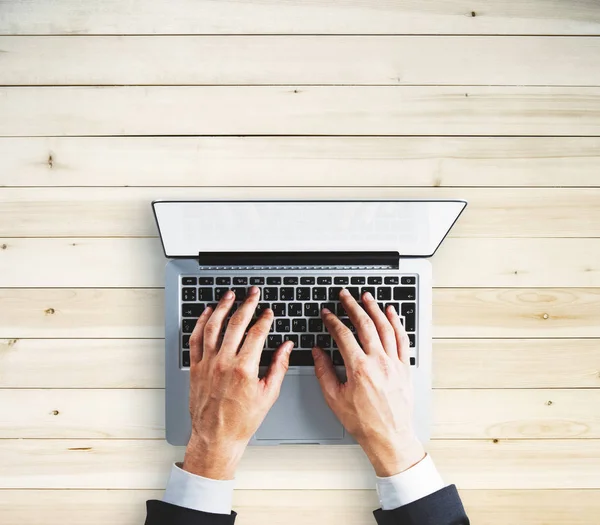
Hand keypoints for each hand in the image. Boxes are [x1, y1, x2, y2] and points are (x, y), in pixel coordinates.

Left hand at [183, 286, 292, 479]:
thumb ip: (279, 366)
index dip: (264, 318)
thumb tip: (287, 346)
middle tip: (253, 293)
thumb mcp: (269, 394)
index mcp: (245, 369)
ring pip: (213, 326)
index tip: (268, 312)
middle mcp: (224, 362)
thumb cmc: (242, 420)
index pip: (257, 333)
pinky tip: (207, 313)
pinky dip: (201, 323)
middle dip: (247, 304)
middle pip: (236, 323)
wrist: (217, 437)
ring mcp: (208, 364)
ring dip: (222, 307)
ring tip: (230, 295)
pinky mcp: (195, 368)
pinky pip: (195, 339)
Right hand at [312, 289, 424, 476]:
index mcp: (359, 368)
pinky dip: (396, 323)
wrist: (389, 437)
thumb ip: (324, 372)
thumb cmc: (363, 422)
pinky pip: (402, 339)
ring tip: (366, 297)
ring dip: (374, 309)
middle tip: (345, 295)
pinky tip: (391, 313)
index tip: (326, 314)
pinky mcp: (404, 367)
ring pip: (385, 327)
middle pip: (364, 324)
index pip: (343, 335)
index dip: (332, 321)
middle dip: (352, 306)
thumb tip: (318, 353)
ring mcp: (394, 363)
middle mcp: (378, 362)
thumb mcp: (334, 398)